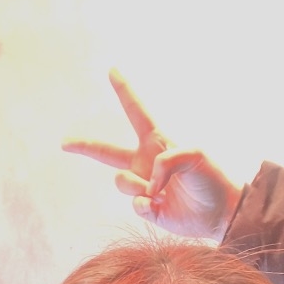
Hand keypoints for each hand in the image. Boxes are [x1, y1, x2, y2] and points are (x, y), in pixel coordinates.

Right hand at [62, 70, 242, 241]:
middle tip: (65, 142)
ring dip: (140, 186)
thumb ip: (166, 161)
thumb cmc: (210, 178)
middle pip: (106, 152)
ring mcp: (142, 185)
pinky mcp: (144, 207)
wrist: (218, 212)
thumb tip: (146, 183)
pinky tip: (163, 206)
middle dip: (85, 146)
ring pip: (121, 182)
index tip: (112, 71)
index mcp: (157, 141)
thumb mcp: (194, 155)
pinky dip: (148, 206)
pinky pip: (134, 204)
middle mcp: (144, 161)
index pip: (137, 112)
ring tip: (161, 192)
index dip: (124, 91)